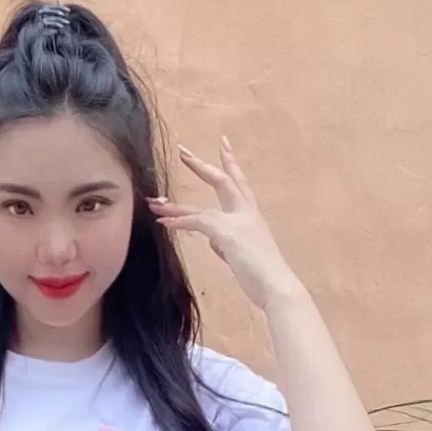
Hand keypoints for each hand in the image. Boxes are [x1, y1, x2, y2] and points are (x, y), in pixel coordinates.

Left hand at [148, 137, 300, 310]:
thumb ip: (226, 244)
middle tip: (183, 151)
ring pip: (201, 208)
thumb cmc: (262, 275)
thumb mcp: (242, 255)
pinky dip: (180, 222)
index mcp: (251, 216)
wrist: (277, 286)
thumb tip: (213, 242)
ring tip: (154, 202)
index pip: (239, 183)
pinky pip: (198, 223)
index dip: (230, 163)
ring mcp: (237, 222)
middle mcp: (246, 213)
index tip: (223, 144)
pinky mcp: (228, 234)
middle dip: (201, 166)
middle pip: (222, 181)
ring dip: (175, 206)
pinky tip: (164, 222)